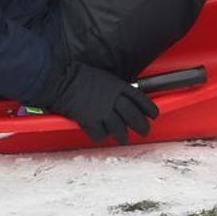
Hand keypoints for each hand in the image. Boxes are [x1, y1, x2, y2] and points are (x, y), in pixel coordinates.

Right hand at [29, 60, 157, 145]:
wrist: (62, 81)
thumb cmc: (81, 76)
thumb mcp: (105, 77)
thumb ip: (116, 88)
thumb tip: (124, 97)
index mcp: (118, 87)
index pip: (140, 99)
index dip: (149, 109)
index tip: (154, 115)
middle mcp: (113, 100)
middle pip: (134, 117)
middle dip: (142, 126)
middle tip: (145, 131)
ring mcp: (102, 112)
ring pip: (120, 129)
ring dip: (123, 136)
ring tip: (125, 138)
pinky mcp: (90, 122)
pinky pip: (101, 135)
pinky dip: (103, 136)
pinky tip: (103, 135)